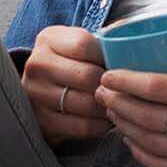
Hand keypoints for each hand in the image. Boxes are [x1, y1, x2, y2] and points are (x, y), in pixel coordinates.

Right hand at [23, 25, 112, 145]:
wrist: (42, 92)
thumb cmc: (71, 63)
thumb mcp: (76, 44)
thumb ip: (101, 42)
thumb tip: (130, 52)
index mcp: (48, 39)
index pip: (83, 45)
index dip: (106, 55)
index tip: (114, 62)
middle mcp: (37, 65)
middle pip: (88, 76)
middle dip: (109, 84)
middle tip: (119, 87)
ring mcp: (36, 95)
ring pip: (88, 104)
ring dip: (107, 106)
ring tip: (115, 102)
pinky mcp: (43, 122)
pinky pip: (84, 126)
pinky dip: (101, 125)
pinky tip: (105, 118)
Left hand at [96, 17, 166, 166]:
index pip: (160, 88)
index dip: (128, 82)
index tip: (108, 75)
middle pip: (148, 117)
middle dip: (118, 103)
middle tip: (101, 92)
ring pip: (150, 143)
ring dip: (124, 126)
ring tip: (110, 110)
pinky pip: (161, 166)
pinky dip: (139, 152)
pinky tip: (129, 137)